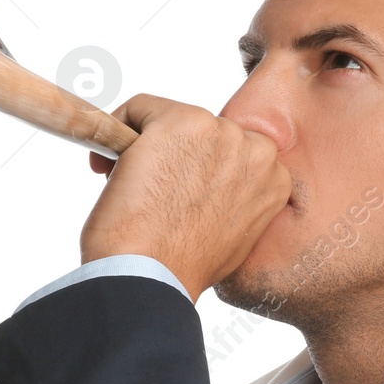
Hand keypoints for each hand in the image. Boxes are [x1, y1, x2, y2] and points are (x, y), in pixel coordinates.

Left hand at [82, 95, 290, 299]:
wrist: (150, 275)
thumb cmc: (183, 266)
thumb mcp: (233, 235)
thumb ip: (236, 201)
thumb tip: (210, 188)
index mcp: (274, 177)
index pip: (235, 154)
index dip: (201, 170)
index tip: (178, 191)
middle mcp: (253, 148)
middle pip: (205, 134)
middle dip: (176, 156)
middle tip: (152, 191)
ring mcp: (217, 133)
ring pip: (172, 119)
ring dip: (148, 145)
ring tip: (133, 185)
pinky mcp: (177, 122)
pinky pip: (140, 108)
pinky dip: (120, 128)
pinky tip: (109, 168)